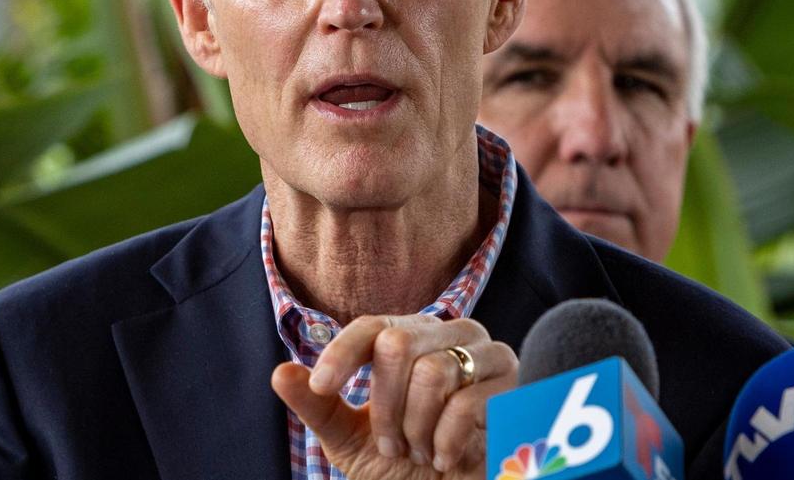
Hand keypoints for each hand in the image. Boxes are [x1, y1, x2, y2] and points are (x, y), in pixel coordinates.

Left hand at [271, 315, 517, 479]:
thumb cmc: (404, 465)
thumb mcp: (350, 439)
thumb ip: (318, 406)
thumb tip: (280, 373)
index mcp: (410, 338)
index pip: (371, 328)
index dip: (342, 353)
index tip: (322, 387)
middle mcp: (450, 334)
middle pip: (398, 345)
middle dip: (384, 405)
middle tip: (392, 445)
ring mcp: (486, 355)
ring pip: (432, 372)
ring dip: (415, 427)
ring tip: (421, 452)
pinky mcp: (513, 386)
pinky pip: (466, 404)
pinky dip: (444, 441)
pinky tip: (445, 459)